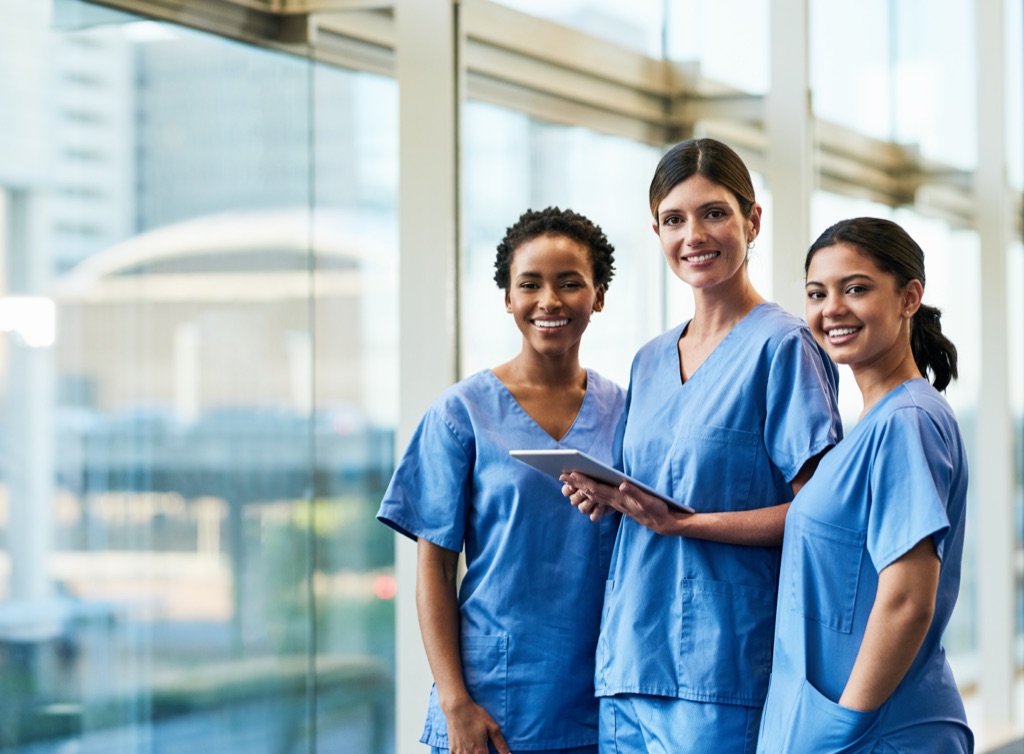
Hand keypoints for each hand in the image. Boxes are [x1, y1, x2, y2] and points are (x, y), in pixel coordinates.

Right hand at [443, 697, 510, 753]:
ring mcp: (459, 753)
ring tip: (475, 748)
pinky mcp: (452, 750)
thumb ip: (501, 743)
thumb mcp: (492, 727)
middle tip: (483, 748)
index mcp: (480, 751)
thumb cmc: (476, 716)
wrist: (457, 708)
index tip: (489, 751)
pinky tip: (466, 750)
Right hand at [561, 473, 613, 520]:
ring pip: (583, 509)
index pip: (566, 491)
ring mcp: (587, 507)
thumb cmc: (603, 475)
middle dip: (579, 495)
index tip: (572, 485)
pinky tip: (602, 505)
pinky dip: (598, 511)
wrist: (615, 485)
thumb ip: (580, 475)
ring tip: (596, 497)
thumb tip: (562, 477)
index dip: (568, 489)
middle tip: (584, 490)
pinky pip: (593, 517)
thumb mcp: (593, 471)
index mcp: (574, 488)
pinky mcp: (596, 514)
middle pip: (573, 501)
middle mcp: (579, 499)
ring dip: (589, 503)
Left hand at [563, 473, 685, 534]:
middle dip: (576, 483)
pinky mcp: (620, 504)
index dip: (582, 482)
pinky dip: (592, 491)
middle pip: (591, 491)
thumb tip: (623, 485)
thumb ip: (635, 493)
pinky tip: (587, 488)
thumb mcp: (649, 501)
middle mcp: (615, 502)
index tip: (570, 474)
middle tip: (561, 475)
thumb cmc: (657, 511)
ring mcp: (617, 504)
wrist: (663, 524)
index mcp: (618, 499)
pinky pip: (601, 497)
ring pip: (595, 494)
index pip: (596, 489)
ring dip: (581, 487)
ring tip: (570, 480)